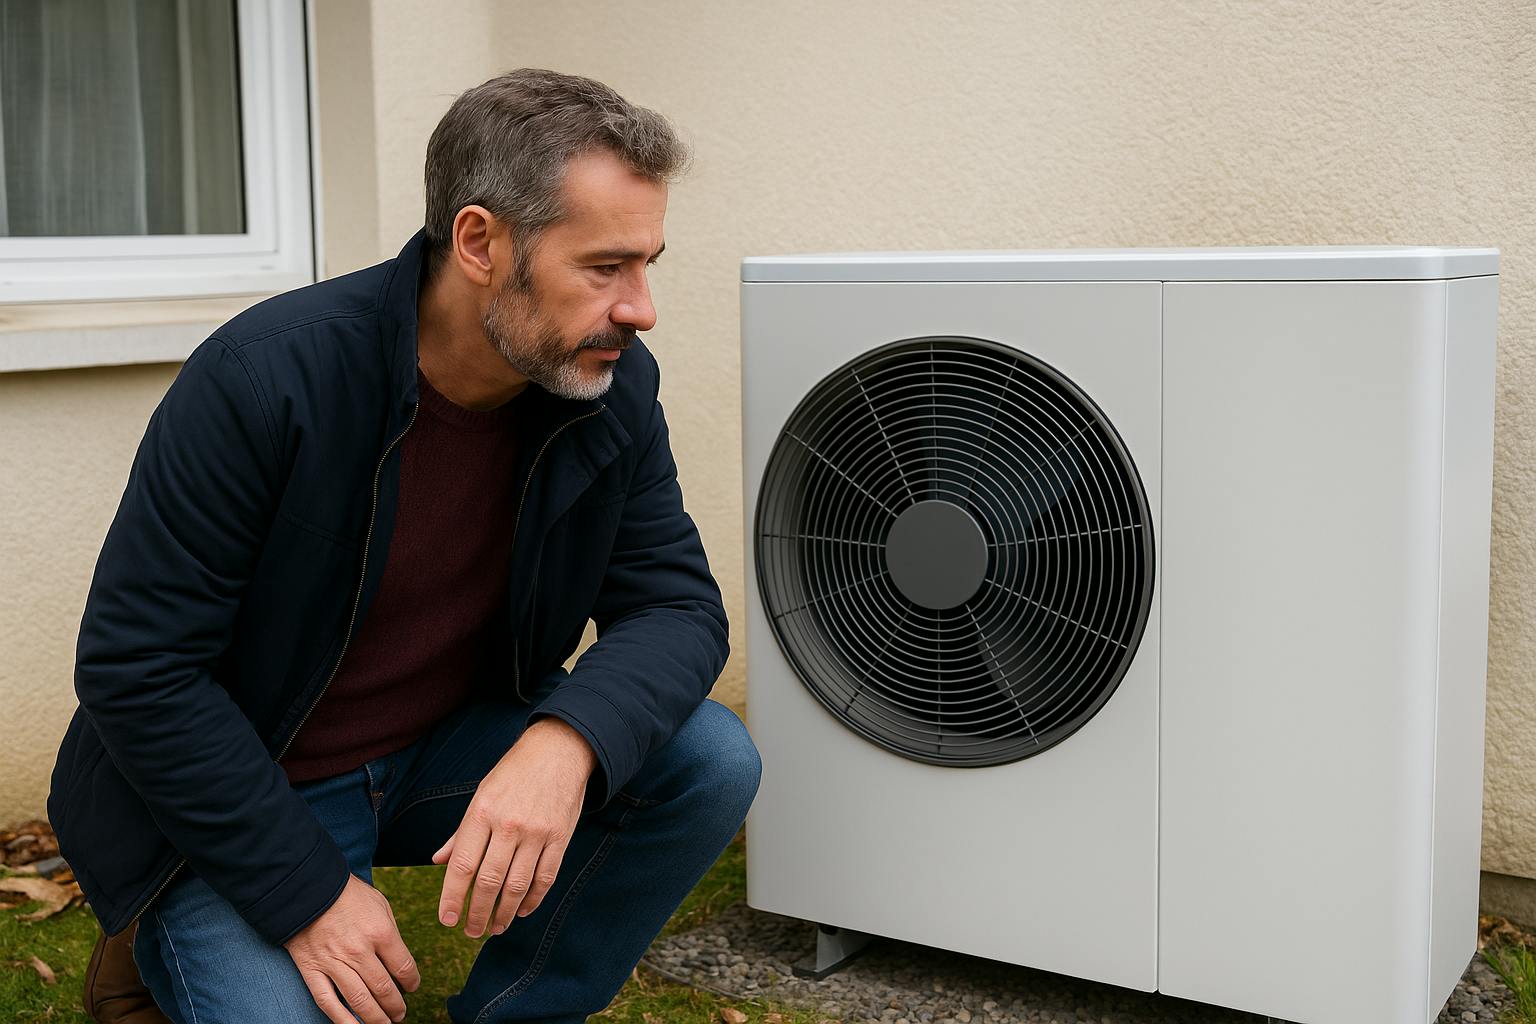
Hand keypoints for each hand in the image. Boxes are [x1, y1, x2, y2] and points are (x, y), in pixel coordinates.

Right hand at [284, 873, 420, 1023]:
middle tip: (401, 1013)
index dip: (412, 982)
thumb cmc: (348, 894)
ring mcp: (334, 963)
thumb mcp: (380, 904)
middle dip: (396, 1006)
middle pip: (384, 989)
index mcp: (380, 933)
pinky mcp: (312, 971)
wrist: (307, 888)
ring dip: (376, 1018)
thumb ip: (390, 932)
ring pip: (360, 1001)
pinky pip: (328, 1002)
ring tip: (385, 1023)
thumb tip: (398, 960)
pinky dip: (342, 1020)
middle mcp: (360, 952)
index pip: (404, 968)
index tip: (412, 987)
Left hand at [432, 717, 595, 937]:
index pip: (462, 865)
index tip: (447, 920)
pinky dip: (533, 899)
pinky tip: (522, 910)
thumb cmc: (514, 773)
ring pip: (517, 885)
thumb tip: (439, 861)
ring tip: (495, 928)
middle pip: (489, 881)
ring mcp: (537, 832)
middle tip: (471, 931)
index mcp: (481, 812)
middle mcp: (508, 824)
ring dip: (504, 913)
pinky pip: (545, 877)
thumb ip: (461, 832)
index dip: (452, 898)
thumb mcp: (481, 795)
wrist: (558, 751)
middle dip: (478, 913)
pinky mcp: (560, 837)